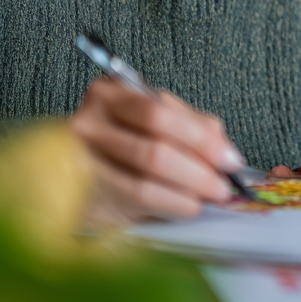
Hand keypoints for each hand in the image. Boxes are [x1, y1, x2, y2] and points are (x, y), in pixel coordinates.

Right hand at [70, 77, 244, 222]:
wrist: (71, 168)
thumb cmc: (123, 138)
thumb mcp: (157, 119)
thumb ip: (192, 125)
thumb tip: (225, 150)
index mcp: (109, 94)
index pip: (159, 113)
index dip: (200, 139)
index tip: (230, 159)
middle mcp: (86, 124)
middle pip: (154, 151)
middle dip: (198, 171)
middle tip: (222, 185)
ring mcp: (77, 165)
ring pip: (145, 183)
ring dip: (187, 192)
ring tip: (208, 196)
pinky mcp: (79, 199)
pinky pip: (133, 206)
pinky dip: (169, 206)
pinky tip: (185, 206)